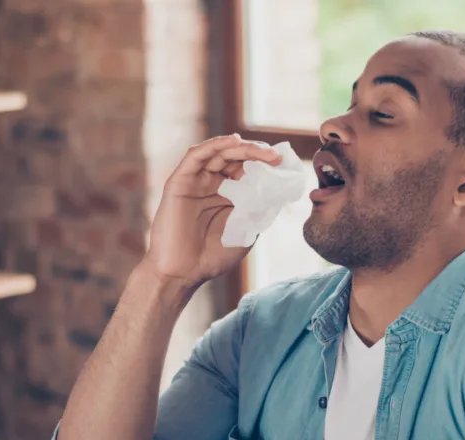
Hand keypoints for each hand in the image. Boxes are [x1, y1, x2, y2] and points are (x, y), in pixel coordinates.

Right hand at [145, 134, 281, 289]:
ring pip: (218, 152)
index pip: (247, 170)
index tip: (285, 166)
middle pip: (235, 158)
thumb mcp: (246, 231)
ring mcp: (195, 181)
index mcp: (226, 196)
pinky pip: (196, 155)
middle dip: (257, 154)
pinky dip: (215, 144)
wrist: (182, 274)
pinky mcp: (179, 181)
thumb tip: (279, 190)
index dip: (265, 165)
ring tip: (263, 151)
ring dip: (242, 147)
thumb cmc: (212, 257)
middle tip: (276, 157)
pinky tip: (234, 140)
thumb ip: (259, 210)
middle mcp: (210, 184)